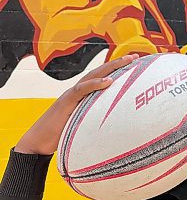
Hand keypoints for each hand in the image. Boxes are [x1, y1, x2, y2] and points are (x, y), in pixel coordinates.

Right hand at [14, 54, 138, 154]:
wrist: (38, 142)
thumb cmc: (62, 135)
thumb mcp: (85, 125)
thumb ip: (97, 120)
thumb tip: (116, 126)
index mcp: (83, 95)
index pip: (102, 78)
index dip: (117, 70)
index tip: (134, 64)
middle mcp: (78, 91)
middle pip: (100, 72)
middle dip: (118, 63)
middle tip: (136, 57)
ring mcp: (72, 95)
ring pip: (93, 75)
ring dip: (111, 67)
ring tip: (127, 61)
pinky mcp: (66, 102)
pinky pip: (82, 90)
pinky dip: (95, 84)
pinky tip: (109, 81)